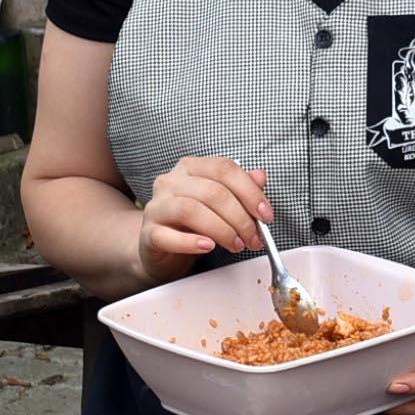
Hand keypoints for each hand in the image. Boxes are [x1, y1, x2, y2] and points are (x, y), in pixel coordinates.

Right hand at [134, 156, 272, 282]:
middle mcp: (171, 181)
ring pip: (191, 210)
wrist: (158, 246)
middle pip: (212, 191)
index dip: (250, 191)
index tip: (266, 215)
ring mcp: (157, 206)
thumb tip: (260, 177)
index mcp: (191, 168)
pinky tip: (209, 247)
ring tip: (237, 245)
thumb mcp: (219, 204)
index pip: (224, 169)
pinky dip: (192, 242)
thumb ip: (240, 189)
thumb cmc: (191, 223)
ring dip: (222, 230)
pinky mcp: (148, 233)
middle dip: (240, 218)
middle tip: (254, 238)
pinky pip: (169, 235)